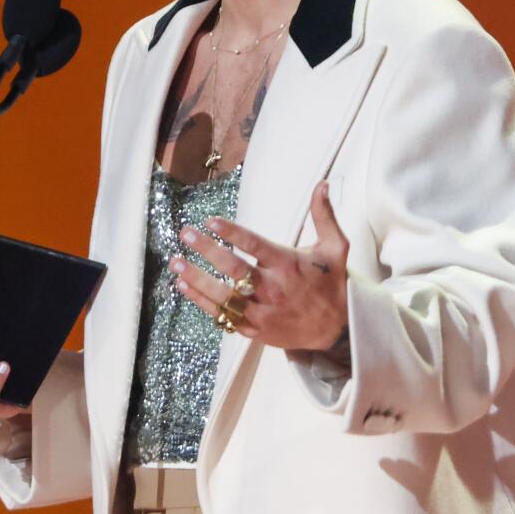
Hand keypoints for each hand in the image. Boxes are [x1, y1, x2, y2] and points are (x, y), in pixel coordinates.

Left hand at [174, 182, 350, 350]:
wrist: (338, 329)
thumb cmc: (332, 283)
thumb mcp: (335, 247)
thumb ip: (324, 215)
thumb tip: (322, 184)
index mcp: (289, 264)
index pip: (255, 245)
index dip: (232, 233)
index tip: (211, 221)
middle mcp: (274, 288)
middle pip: (234, 269)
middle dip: (207, 250)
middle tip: (186, 234)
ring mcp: (263, 311)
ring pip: (223, 296)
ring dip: (196, 279)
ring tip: (176, 262)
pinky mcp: (255, 329)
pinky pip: (223, 316)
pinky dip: (202, 302)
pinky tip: (184, 288)